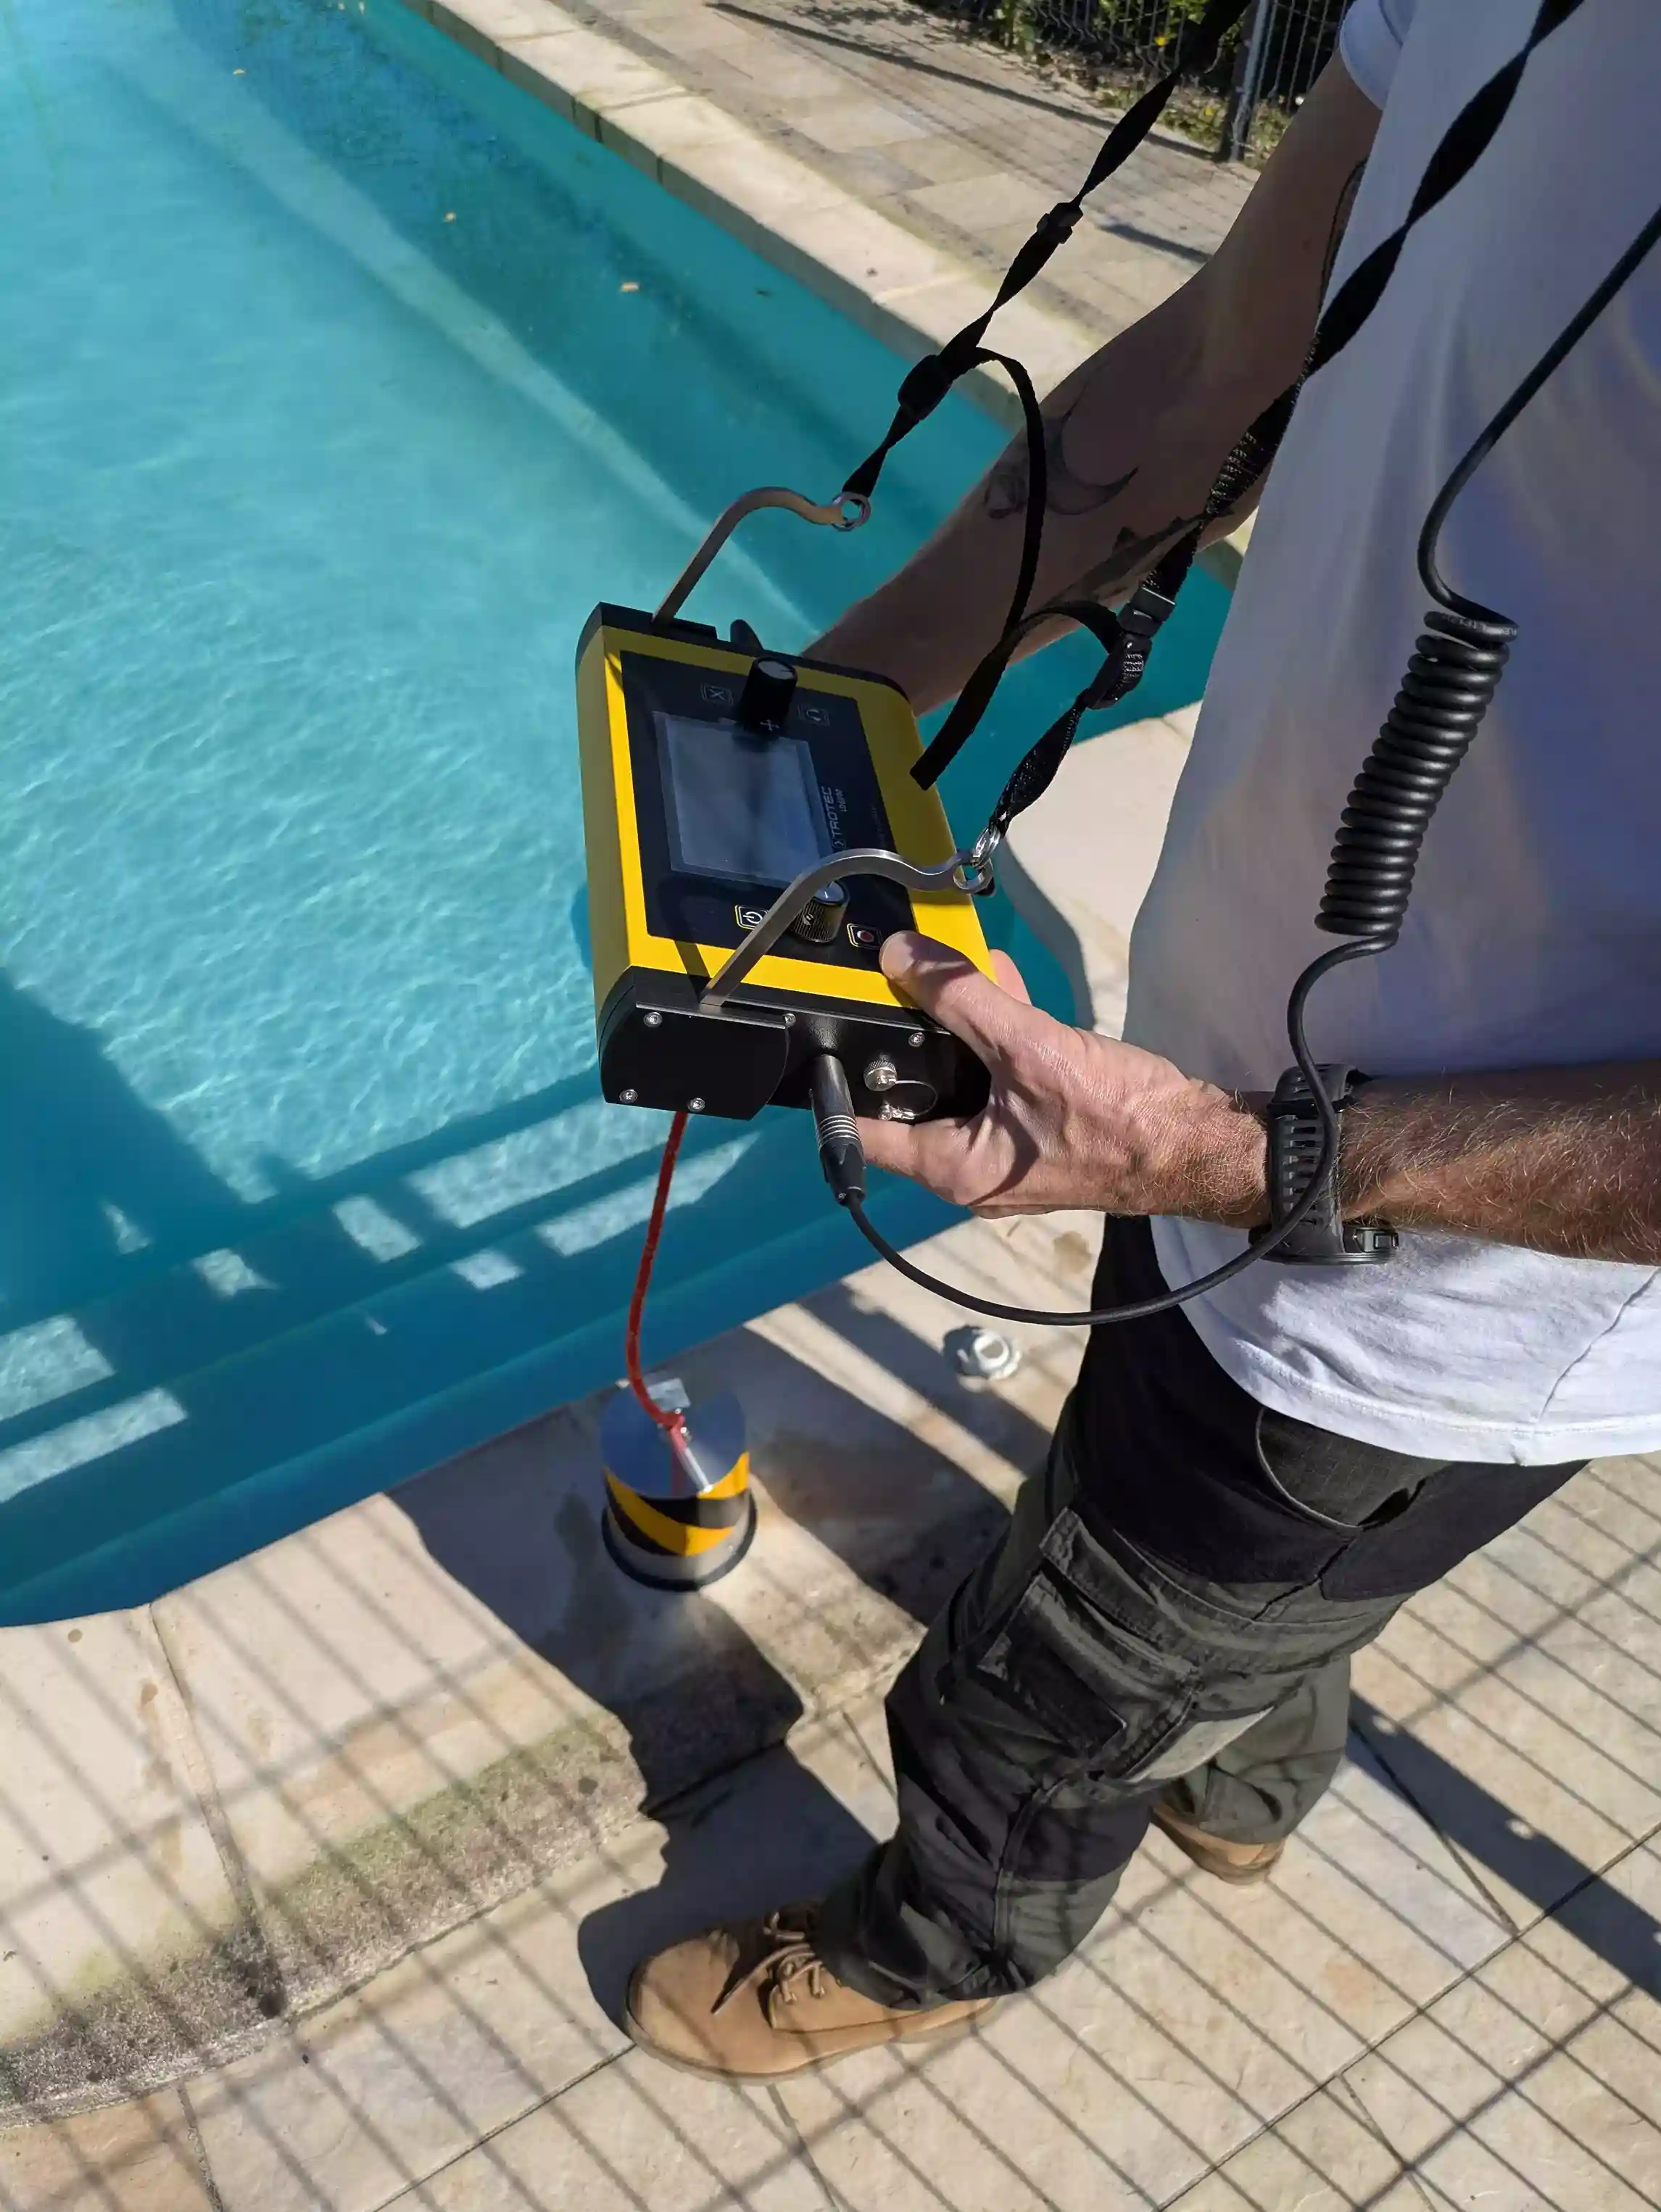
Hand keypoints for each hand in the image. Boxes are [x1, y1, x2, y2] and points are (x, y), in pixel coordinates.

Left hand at [860, 933, 1268, 1224]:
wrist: (1200, 1144)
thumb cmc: (1116, 1117)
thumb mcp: (1027, 1047)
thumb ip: (959, 999)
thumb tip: (901, 957)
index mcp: (952, 1170)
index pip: (864, 1134)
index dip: (838, 1083)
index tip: (826, 1032)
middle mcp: (971, 1170)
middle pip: (913, 1097)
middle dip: (910, 1034)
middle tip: (898, 980)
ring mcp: (1007, 1152)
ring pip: (961, 1081)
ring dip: (958, 1024)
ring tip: (949, 966)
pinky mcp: (1040, 1129)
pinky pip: (1000, 1080)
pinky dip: (997, 1035)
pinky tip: (1000, 981)